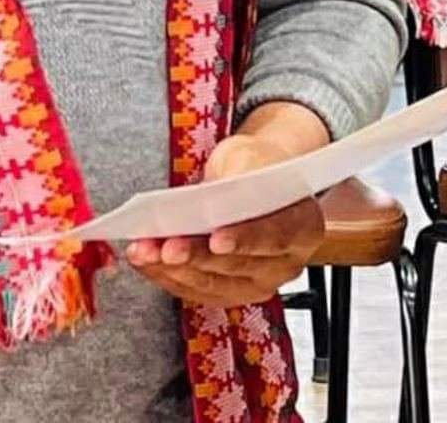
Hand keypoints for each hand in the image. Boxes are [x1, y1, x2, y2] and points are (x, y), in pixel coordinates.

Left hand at [125, 128, 325, 308]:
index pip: (274, 237)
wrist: (254, 180)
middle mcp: (285, 264)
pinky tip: (144, 259)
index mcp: (303, 226)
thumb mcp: (252, 155)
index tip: (216, 239)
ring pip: (213, 283)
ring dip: (173, 269)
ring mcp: (258, 282)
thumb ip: (241, 173)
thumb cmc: (255, 166)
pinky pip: (196, 290)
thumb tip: (219, 194)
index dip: (244, 240)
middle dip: (197, 256)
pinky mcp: (229, 291)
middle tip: (166, 248)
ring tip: (143, 251)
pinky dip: (166, 275)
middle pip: (239, 266)